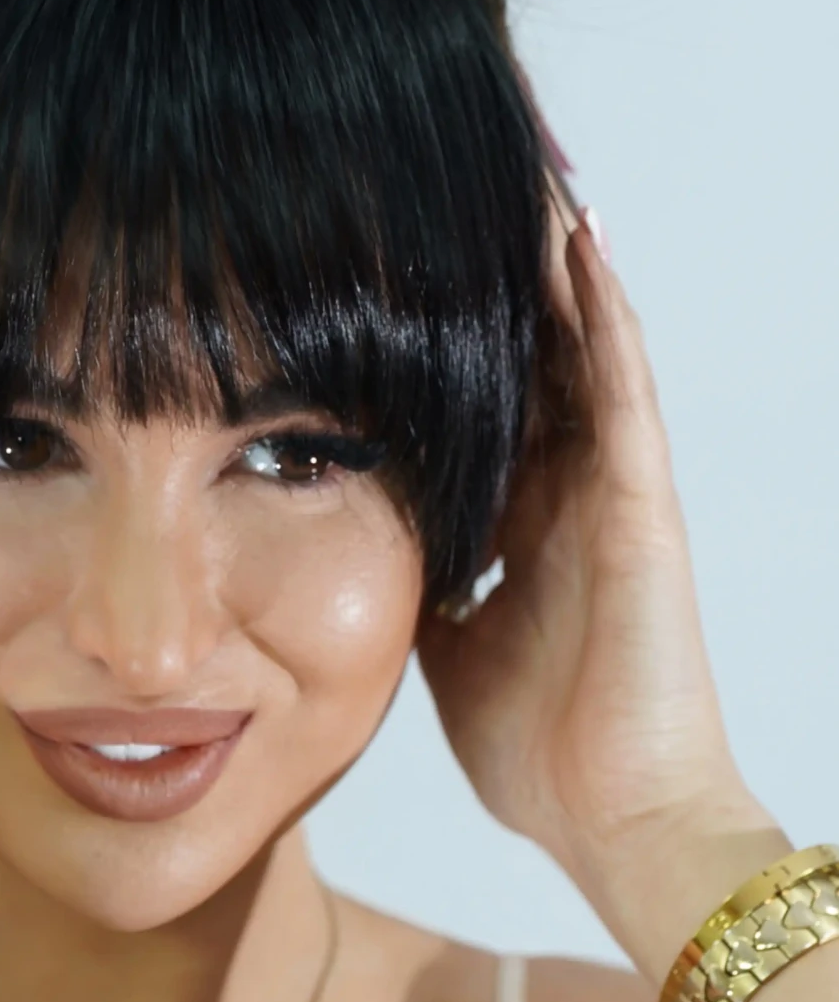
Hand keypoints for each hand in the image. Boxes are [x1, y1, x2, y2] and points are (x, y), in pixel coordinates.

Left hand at [416, 196, 778, 959]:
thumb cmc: (541, 753)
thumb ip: (419, 591)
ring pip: (579, 347)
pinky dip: (603, 311)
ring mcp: (609, 486)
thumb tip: (360, 555)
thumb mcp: (447, 651)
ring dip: (548, 267)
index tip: (385, 277)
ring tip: (514, 179)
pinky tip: (580, 241)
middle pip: (528, 358)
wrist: (616, 822)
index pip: (480, 406)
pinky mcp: (642, 496)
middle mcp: (566, 490)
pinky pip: (622, 385)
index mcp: (521, 525)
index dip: (440, 342)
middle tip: (440, 196)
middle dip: (487, 283)